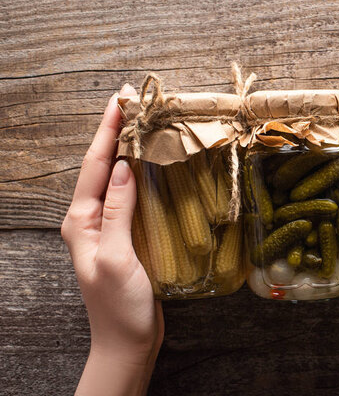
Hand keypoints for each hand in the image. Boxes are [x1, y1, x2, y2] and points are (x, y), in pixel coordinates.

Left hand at [61, 84, 163, 394]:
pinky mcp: (125, 235)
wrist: (127, 341)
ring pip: (117, 179)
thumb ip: (117, 212)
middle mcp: (89, 219)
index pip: (95, 167)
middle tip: (132, 103)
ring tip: (143, 125)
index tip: (120, 102)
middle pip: (103, 167)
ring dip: (128, 151)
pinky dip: (141, 176)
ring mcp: (107, 227)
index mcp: (81, 221)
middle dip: (115, 134)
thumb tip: (125, 167)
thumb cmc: (119, 305)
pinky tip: (153, 167)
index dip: (108, 133)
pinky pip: (131, 197)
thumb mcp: (116, 257)